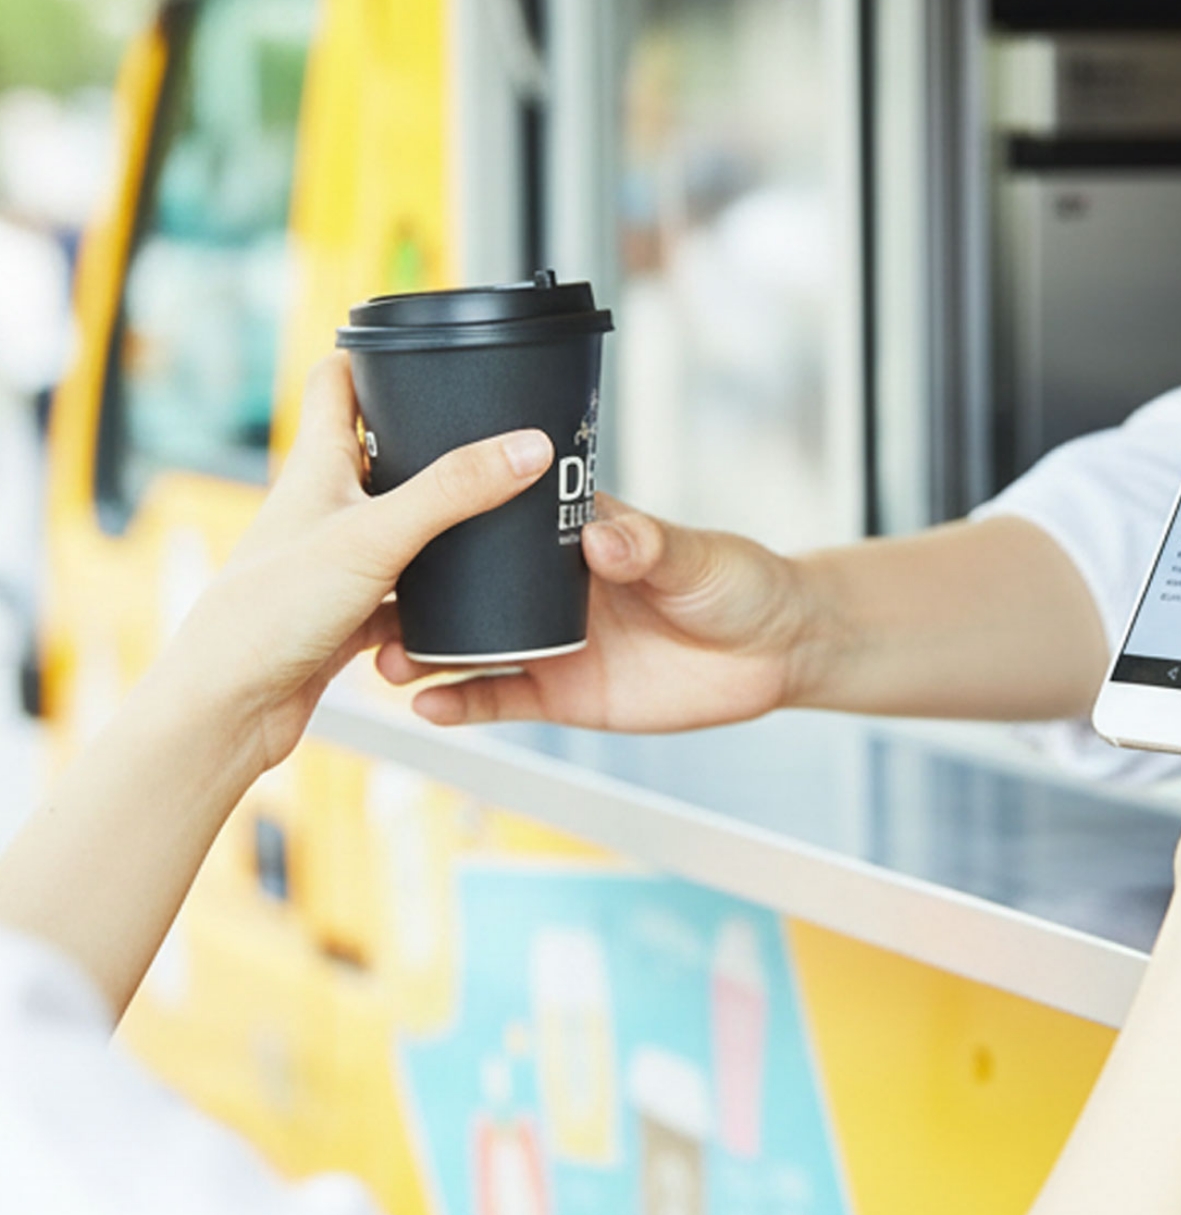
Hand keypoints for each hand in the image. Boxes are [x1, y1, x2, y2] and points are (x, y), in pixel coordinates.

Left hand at [161, 354, 553, 780]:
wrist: (228, 708)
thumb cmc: (269, 614)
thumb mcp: (377, 538)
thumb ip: (455, 491)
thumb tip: (527, 445)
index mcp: (316, 466)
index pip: (337, 383)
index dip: (374, 356)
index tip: (423, 345)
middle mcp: (322, 505)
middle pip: (382, 453)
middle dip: (436, 444)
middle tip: (493, 436)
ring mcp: (334, 558)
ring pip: (401, 526)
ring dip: (444, 526)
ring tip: (500, 518)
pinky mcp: (347, 609)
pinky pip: (406, 590)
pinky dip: (437, 594)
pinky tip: (471, 604)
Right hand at [377, 496, 819, 731]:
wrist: (777, 651)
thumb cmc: (740, 582)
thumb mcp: (696, 557)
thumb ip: (649, 546)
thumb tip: (599, 535)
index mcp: (575, 535)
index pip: (503, 515)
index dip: (453, 511)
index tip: (398, 507)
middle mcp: (551, 586)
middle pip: (468, 585)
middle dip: (416, 594)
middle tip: (369, 600)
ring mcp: (553, 641)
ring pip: (471, 645)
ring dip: (425, 652)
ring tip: (385, 659)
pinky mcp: (565, 692)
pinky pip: (502, 699)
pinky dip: (463, 703)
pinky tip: (426, 706)